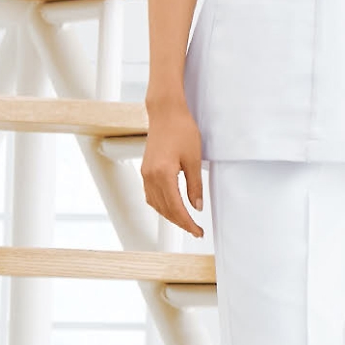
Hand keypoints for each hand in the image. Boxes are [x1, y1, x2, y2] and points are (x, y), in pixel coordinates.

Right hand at [141, 98, 204, 236]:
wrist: (166, 112)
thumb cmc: (181, 130)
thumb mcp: (194, 159)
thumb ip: (195, 186)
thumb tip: (197, 206)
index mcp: (163, 175)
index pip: (176, 208)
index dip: (188, 223)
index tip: (198, 231)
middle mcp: (150, 177)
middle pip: (165, 209)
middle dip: (180, 222)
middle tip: (195, 230)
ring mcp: (145, 173)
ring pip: (156, 204)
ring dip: (170, 215)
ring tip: (185, 221)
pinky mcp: (145, 169)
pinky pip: (151, 195)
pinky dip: (161, 205)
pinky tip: (171, 206)